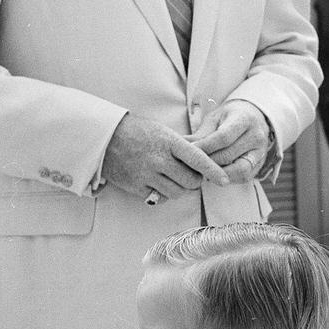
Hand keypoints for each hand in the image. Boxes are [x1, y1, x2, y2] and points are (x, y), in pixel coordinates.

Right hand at [102, 112, 227, 201]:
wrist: (104, 137)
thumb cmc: (136, 131)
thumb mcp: (161, 131)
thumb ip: (180, 146)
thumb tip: (201, 160)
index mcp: (168, 142)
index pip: (198, 159)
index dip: (213, 171)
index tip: (224, 180)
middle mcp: (159, 160)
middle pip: (190, 181)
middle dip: (196, 181)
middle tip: (192, 176)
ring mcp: (147, 175)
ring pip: (177, 192)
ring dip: (181, 189)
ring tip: (176, 179)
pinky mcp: (136, 187)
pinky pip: (159, 197)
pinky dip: (164, 193)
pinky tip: (160, 183)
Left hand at [191, 99, 272, 184]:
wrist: (254, 119)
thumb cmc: (229, 118)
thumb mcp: (215, 118)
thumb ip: (201, 134)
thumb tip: (180, 144)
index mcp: (244, 119)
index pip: (223, 137)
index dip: (205, 147)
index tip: (189, 152)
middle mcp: (256, 136)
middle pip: (228, 155)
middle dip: (208, 162)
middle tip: (191, 165)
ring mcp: (261, 152)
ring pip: (238, 169)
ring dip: (218, 173)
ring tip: (204, 171)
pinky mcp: (260, 165)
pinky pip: (244, 176)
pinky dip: (228, 177)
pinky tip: (215, 173)